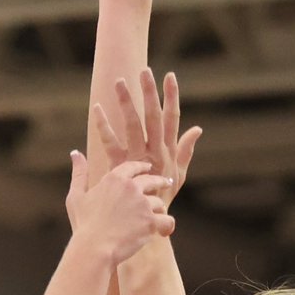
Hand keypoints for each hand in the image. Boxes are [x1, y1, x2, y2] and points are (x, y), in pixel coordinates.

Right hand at [67, 152, 173, 264]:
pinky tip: (163, 231)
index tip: (148, 168)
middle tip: (166, 183)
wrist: (94, 249)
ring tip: (156, 218)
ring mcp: (143, 204)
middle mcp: (131, 187)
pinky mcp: (151, 221)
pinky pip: (166, 220)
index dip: (142, 166)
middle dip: (160, 182)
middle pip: (152, 180)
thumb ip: (79, 173)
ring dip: (157, 210)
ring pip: (158, 203)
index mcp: (114, 179)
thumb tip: (75, 153)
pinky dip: (166, 226)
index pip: (133, 167)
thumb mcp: (76, 196)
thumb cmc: (83, 224)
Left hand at [93, 68, 201, 206]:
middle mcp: (156, 152)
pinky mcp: (121, 167)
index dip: (172, 96)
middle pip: (154, 117)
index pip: (172, 118)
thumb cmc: (163, 198)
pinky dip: (104, 126)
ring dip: (127, 102)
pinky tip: (97, 109)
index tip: (170, 76)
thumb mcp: (179, 173)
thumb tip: (197, 128)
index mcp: (168, 151)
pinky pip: (111, 143)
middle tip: (145, 71)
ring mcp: (138, 159)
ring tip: (120, 82)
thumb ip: (186, 149)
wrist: (148, 223)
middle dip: (150, 93)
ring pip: (134, 125)